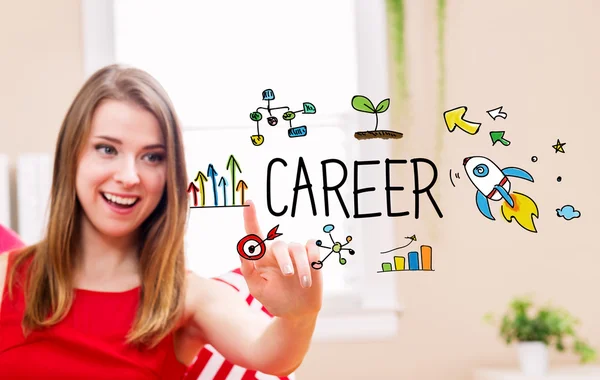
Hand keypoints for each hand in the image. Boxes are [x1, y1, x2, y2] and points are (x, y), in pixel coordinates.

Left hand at [238, 200, 322, 320]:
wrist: (297, 312)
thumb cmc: (274, 299)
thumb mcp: (256, 287)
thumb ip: (247, 267)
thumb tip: (242, 247)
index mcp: (261, 257)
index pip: (254, 234)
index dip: (250, 217)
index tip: (248, 202)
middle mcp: (277, 252)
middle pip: (279, 245)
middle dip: (284, 260)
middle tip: (288, 275)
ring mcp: (295, 253)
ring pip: (297, 248)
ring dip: (300, 266)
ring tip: (303, 283)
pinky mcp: (311, 255)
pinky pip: (312, 246)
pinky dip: (312, 257)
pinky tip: (313, 270)